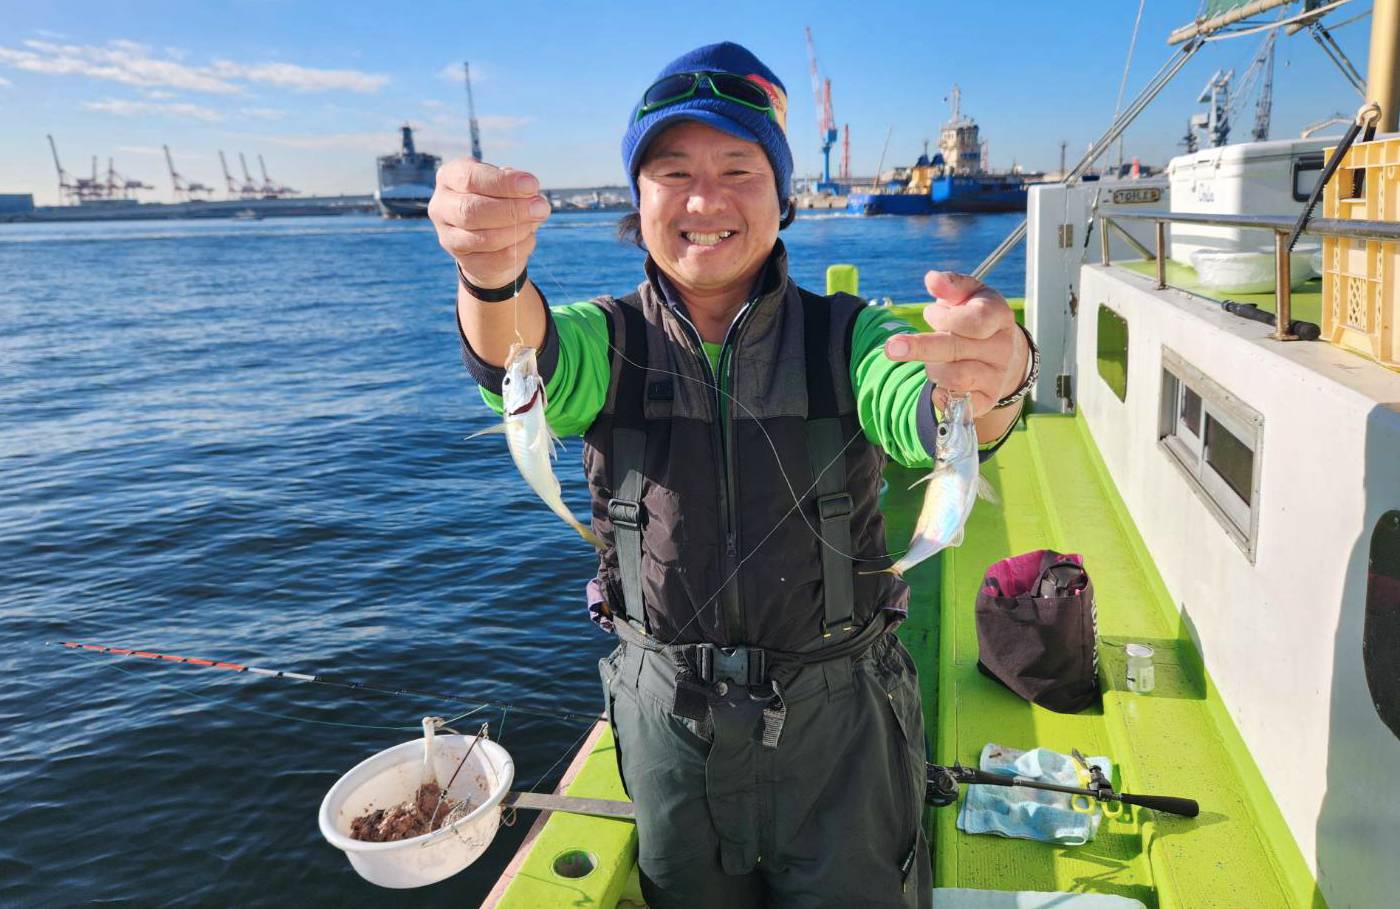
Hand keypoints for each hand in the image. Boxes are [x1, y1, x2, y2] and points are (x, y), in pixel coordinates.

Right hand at [428, 159, 550, 288]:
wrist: (490, 240)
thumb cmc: (499, 202)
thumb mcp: (506, 187)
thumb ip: (517, 189)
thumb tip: (534, 198)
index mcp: (449, 177)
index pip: (470, 178)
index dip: (503, 183)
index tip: (532, 185)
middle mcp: (441, 206)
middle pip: (472, 210)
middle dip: (512, 209)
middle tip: (541, 208)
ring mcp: (448, 236)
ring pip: (484, 238)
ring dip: (517, 230)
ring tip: (535, 222)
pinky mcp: (463, 261)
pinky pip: (495, 259)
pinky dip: (518, 248)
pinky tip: (527, 238)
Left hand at [883, 270, 1028, 417]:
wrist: (1001, 354)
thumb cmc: (976, 317)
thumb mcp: (968, 295)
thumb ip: (951, 285)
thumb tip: (932, 279)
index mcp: (998, 316)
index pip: (974, 321)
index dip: (946, 319)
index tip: (929, 313)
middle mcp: (1002, 348)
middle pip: (957, 350)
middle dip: (920, 347)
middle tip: (891, 347)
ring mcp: (997, 376)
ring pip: (954, 378)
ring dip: (933, 368)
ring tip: (934, 359)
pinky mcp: (987, 400)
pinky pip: (956, 403)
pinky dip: (939, 395)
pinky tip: (939, 383)